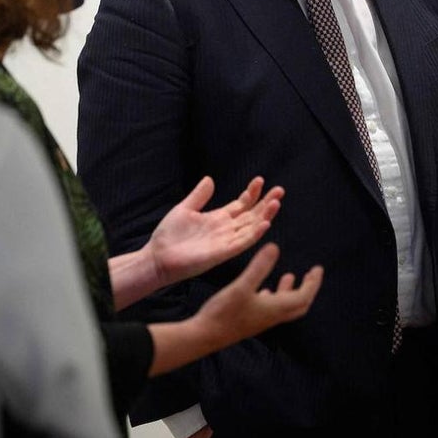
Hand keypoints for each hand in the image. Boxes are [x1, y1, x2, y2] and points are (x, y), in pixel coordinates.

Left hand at [148, 176, 282, 286]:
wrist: (158, 257)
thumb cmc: (169, 236)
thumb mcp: (184, 209)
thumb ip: (199, 196)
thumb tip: (209, 179)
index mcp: (218, 219)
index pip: (241, 205)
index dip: (252, 193)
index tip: (260, 180)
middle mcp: (225, 230)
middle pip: (251, 215)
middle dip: (266, 203)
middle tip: (279, 190)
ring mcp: (225, 242)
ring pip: (251, 228)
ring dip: (265, 216)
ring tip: (276, 203)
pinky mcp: (222, 253)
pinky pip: (242, 243)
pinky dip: (255, 233)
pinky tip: (265, 223)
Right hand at [193, 242, 322, 348]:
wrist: (204, 337)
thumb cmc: (224, 312)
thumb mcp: (242, 286)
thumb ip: (259, 267)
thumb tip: (275, 247)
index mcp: (275, 308)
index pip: (304, 296)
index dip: (313, 283)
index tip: (318, 269)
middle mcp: (272, 316)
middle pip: (299, 305)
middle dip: (307, 289)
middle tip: (310, 275)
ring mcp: (261, 320)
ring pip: (284, 307)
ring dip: (289, 292)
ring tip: (289, 277)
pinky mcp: (250, 321)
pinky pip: (270, 309)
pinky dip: (273, 297)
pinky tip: (264, 290)